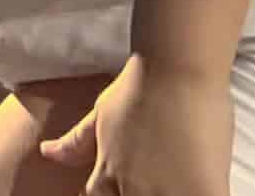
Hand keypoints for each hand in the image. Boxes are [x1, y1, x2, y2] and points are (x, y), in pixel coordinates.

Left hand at [39, 56, 233, 195]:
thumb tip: (48, 152)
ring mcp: (168, 194)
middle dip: (139, 195)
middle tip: (153, 183)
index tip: (125, 188)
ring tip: (176, 185)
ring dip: (170, 195)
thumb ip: (77, 142)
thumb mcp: (101, 115)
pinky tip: (206, 187)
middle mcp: (133, 189)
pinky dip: (201, 195)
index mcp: (106, 174)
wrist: (176, 71)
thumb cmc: (141, 87)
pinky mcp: (203, 192)